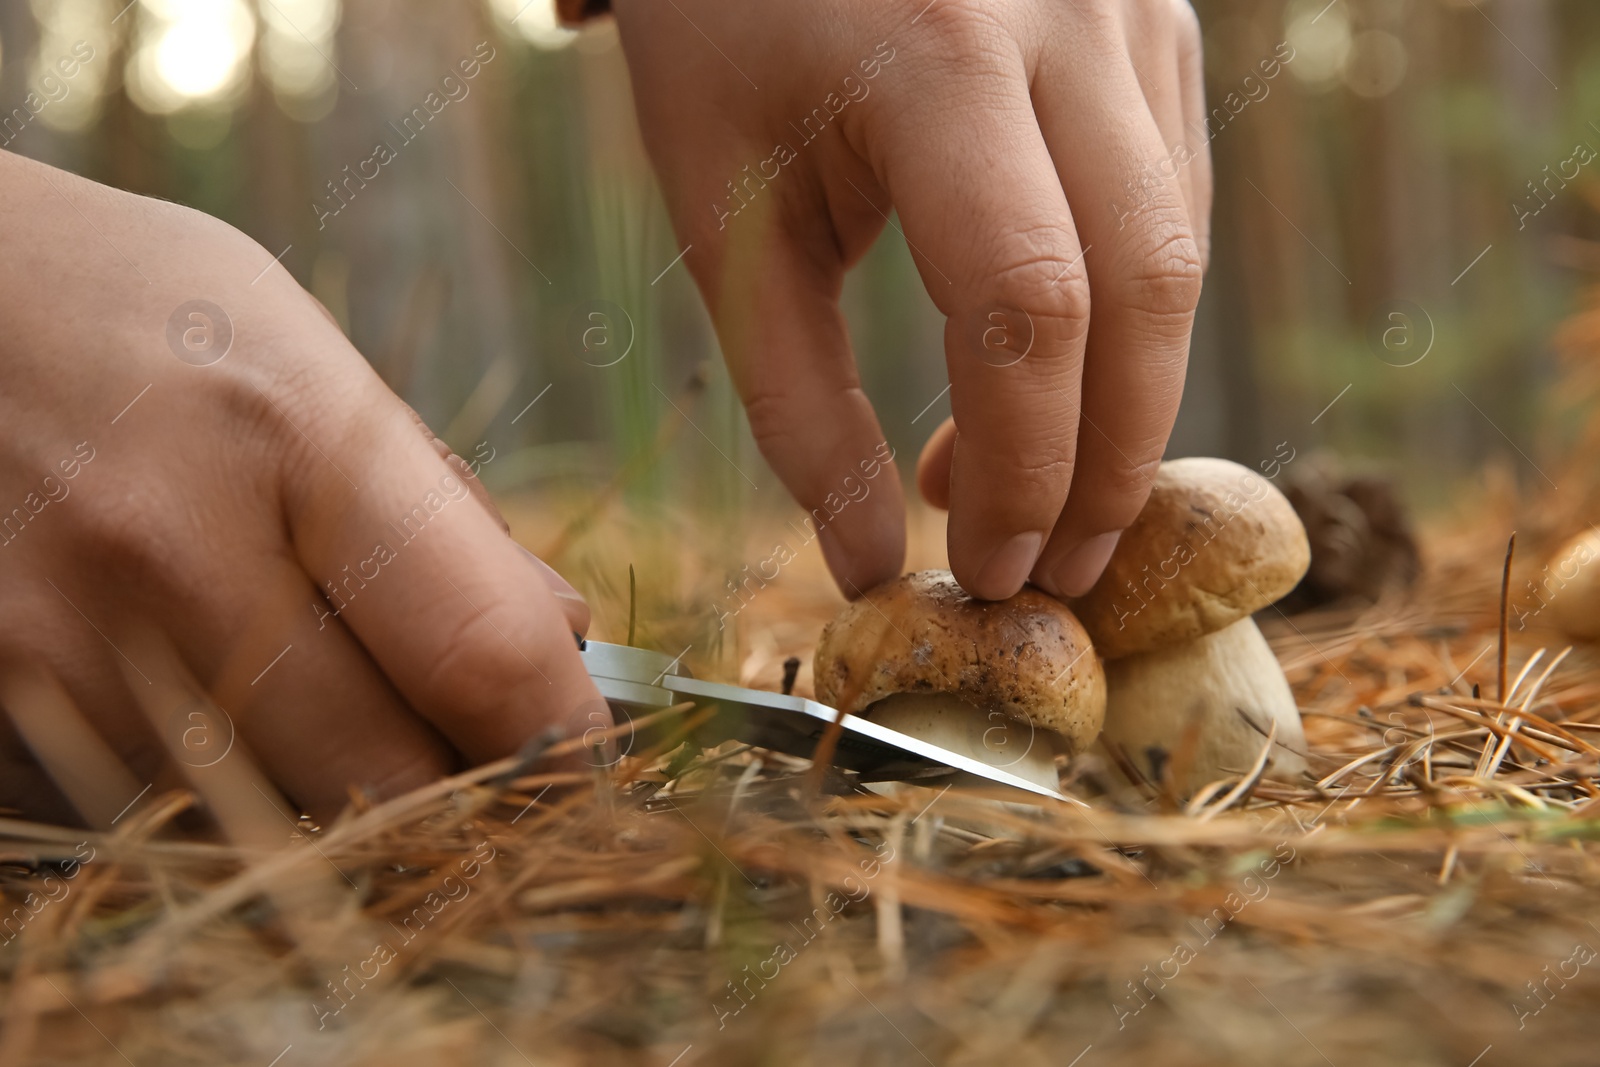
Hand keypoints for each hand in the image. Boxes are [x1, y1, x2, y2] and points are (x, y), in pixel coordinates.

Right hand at [0, 152, 603, 825]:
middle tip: (458, 736)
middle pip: (386, 780)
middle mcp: (169, 552)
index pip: (480, 655)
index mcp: (293, 435)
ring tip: (284, 660)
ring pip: (270, 814)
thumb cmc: (135, 315)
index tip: (590, 759)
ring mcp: (59, 649)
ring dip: (320, 779)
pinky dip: (204, 775)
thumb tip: (561, 643)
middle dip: (453, 783)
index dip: (563, 736)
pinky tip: (182, 675)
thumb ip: (444, 509)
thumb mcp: (304, 353)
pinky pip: (150, 812)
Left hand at [612, 0, 1208, 599]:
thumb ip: (794, 399)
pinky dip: (1128, 319)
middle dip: (1109, 462)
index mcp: (934, 54)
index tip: (991, 569)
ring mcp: (1130, 4)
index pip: (1030, 302)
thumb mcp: (727, 212)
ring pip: (1179, 250)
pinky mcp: (1156, 15)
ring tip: (1032, 491)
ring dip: (1126, 402)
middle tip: (1051, 572)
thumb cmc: (725, 35)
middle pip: (1147, 286)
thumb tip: (866, 564)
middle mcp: (1065, 15)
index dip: (1026, 464)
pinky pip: (1174, 199)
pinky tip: (1053, 377)